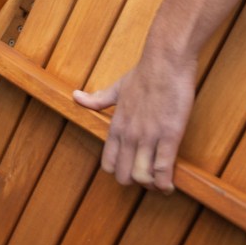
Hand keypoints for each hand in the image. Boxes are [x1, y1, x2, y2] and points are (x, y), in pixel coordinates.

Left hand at [73, 51, 196, 192]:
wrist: (166, 60)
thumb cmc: (144, 73)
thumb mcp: (117, 87)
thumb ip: (98, 99)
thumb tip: (76, 96)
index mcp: (116, 126)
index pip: (108, 165)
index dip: (120, 171)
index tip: (132, 169)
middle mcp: (130, 135)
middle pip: (124, 176)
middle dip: (136, 182)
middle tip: (148, 178)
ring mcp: (149, 136)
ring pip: (142, 177)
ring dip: (151, 184)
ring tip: (160, 182)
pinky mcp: (170, 135)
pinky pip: (163, 169)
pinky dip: (166, 182)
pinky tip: (170, 183)